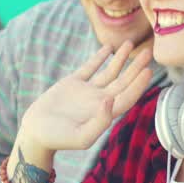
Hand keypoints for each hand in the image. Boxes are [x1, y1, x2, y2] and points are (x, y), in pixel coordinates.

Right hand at [18, 42, 152, 153]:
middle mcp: (99, 101)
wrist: (35, 133)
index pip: (127, 97)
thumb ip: (99, 123)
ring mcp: (87, 91)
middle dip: (136, 68)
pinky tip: (108, 47)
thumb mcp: (80, 137)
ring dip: (120, 58)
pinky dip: (99, 57)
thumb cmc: (58, 139)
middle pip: (123, 82)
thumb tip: (111, 101)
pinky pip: (89, 67)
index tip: (148, 70)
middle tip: (148, 52)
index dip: (139, 85)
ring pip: (109, 72)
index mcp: (105, 114)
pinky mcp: (72, 83)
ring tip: (130, 43)